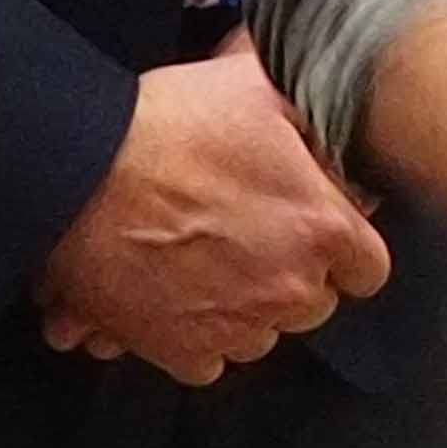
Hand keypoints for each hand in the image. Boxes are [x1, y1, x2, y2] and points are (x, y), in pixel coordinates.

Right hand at [36, 34, 388, 383]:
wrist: (77, 171)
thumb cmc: (166, 123)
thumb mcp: (250, 86)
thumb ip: (302, 102)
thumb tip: (323, 95)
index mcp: (321, 226)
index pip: (369, 268)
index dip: (344, 249)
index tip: (318, 233)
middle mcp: (288, 288)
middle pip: (315, 304)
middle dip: (291, 276)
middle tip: (249, 237)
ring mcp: (237, 327)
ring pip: (262, 335)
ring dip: (243, 307)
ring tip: (205, 265)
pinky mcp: (182, 351)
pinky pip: (209, 362)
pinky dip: (194, 337)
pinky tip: (172, 298)